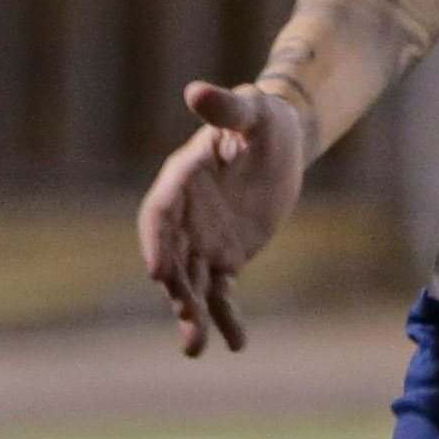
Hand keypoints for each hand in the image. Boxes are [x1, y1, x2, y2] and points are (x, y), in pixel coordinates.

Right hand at [136, 79, 312, 357]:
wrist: (282, 142)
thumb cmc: (264, 118)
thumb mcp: (253, 109)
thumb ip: (226, 107)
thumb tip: (195, 90)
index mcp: (183, 178)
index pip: (161, 213)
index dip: (156, 241)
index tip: (156, 270)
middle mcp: (185, 215)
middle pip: (171, 256)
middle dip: (174, 288)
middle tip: (185, 316)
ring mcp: (202, 240)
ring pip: (191, 283)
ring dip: (191, 314)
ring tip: (195, 348)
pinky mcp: (225, 257)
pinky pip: (220, 292)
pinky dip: (224, 318)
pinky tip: (235, 344)